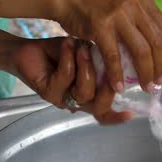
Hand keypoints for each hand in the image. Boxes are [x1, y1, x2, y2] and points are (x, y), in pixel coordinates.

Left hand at [11, 37, 131, 124]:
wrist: (30, 49)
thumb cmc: (62, 53)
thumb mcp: (87, 54)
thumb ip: (102, 61)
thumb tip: (121, 58)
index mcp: (90, 96)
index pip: (106, 113)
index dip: (118, 117)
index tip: (132, 114)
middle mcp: (77, 102)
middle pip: (100, 107)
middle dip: (108, 87)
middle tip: (110, 64)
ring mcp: (63, 100)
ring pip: (84, 93)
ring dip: (86, 68)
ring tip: (83, 48)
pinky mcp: (48, 92)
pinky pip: (65, 78)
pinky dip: (69, 59)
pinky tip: (69, 44)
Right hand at [54, 0, 161, 92]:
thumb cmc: (94, 4)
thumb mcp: (124, 5)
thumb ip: (140, 22)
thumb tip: (157, 51)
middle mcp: (135, 3)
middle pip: (156, 42)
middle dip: (159, 67)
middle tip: (158, 82)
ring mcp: (118, 14)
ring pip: (141, 51)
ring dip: (145, 73)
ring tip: (146, 86)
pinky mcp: (101, 25)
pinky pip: (114, 56)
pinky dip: (117, 75)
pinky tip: (119, 86)